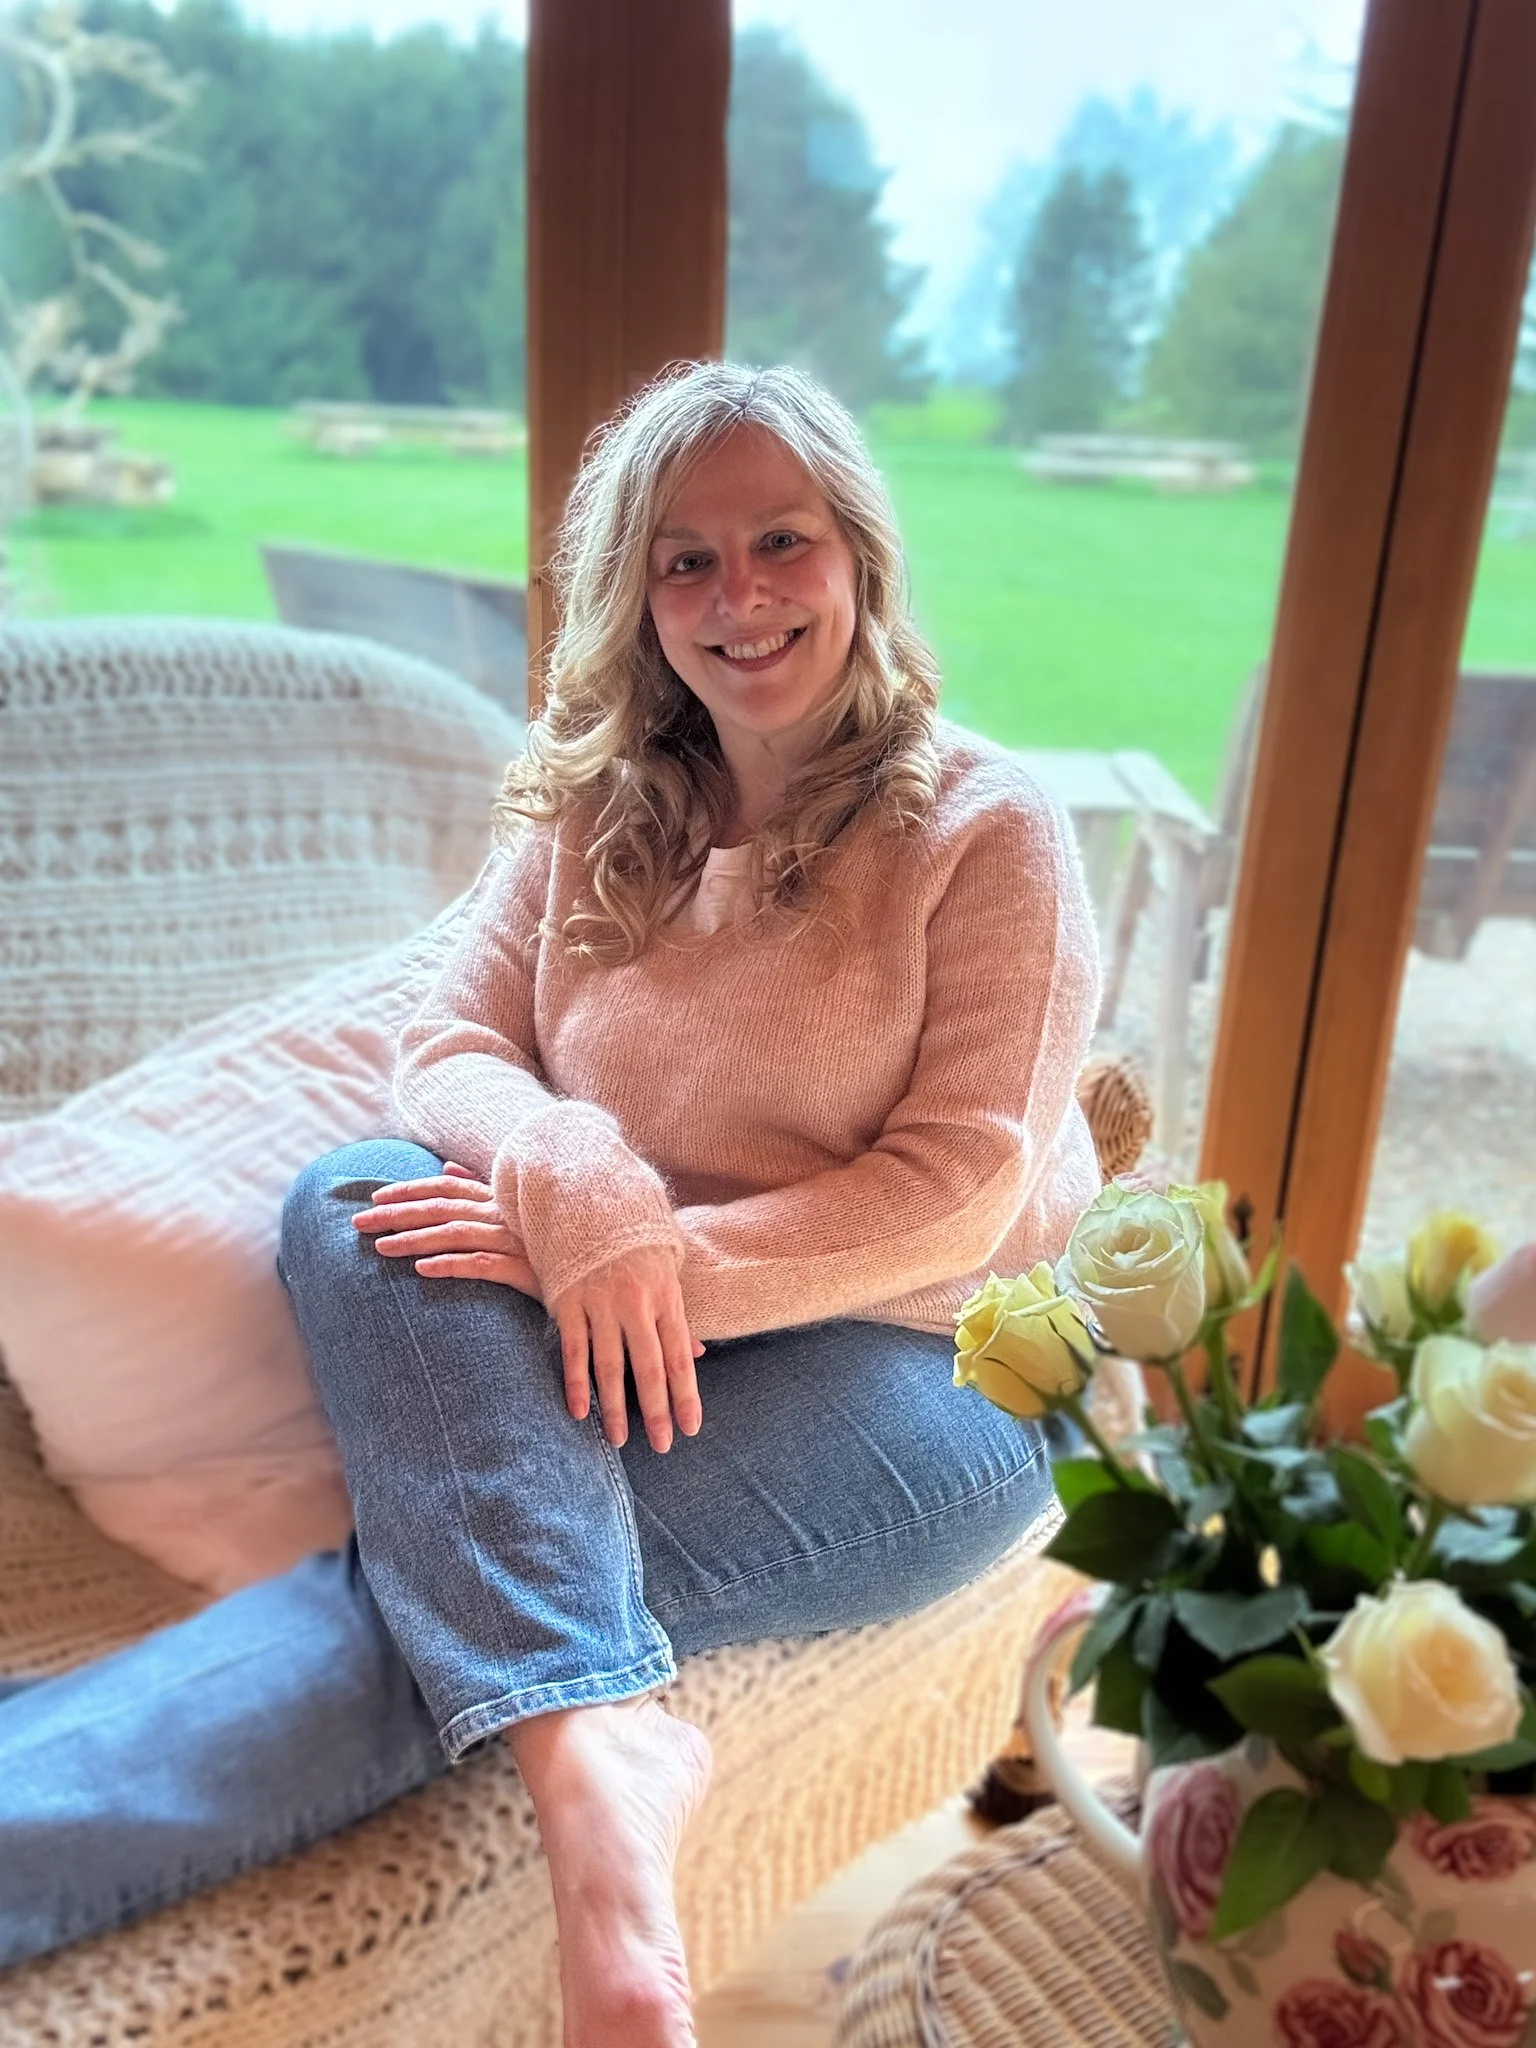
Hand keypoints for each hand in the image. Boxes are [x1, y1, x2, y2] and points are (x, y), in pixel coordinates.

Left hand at [352, 1162, 541, 1298]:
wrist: (592, 1274)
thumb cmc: (551, 1243)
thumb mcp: (517, 1210)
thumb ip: (482, 1187)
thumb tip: (449, 1169)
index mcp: (500, 1200)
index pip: (446, 1188)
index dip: (410, 1190)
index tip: (375, 1196)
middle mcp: (503, 1215)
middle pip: (442, 1208)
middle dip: (397, 1213)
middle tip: (359, 1222)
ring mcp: (515, 1240)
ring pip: (455, 1233)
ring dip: (415, 1239)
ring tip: (381, 1248)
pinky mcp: (525, 1269)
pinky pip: (481, 1264)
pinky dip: (451, 1264)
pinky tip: (423, 1270)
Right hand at [551, 1244, 703, 1455]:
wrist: (590, 1196)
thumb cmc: (635, 1240)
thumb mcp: (666, 1270)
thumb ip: (677, 1315)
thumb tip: (699, 1354)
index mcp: (666, 1296)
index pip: (678, 1357)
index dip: (685, 1395)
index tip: (690, 1429)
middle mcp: (636, 1303)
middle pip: (648, 1367)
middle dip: (656, 1410)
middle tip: (662, 1446)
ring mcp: (600, 1303)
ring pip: (609, 1366)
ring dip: (614, 1408)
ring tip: (619, 1440)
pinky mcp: (568, 1300)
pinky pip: (573, 1350)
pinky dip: (575, 1383)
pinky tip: (578, 1412)